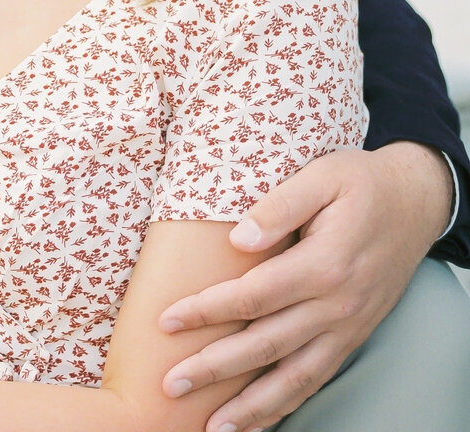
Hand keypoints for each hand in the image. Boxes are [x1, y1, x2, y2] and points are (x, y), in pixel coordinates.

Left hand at [157, 144, 453, 431]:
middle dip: (216, 369)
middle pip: (267, 345)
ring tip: (212, 429)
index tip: (167, 320)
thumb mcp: (322, 176)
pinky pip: (316, 379)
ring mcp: (347, 326)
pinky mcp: (352, 336)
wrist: (414, 202)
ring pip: (294, 377)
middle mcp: (337, 304)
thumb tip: (239, 239)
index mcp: (325, 263)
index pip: (255, 296)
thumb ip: (280, 205)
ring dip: (251, 407)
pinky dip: (286, 405)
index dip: (209, 310)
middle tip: (171, 384)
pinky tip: (257, 422)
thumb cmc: (360, 183)